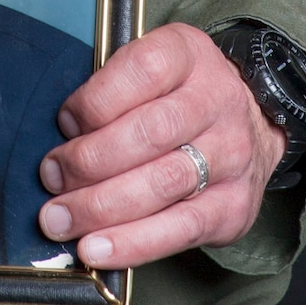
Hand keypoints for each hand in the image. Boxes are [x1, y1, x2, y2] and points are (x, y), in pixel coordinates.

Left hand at [36, 22, 286, 266]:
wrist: (253, 121)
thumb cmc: (178, 93)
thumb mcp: (150, 66)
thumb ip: (110, 89)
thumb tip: (63, 136)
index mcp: (187, 54)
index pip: (142, 71)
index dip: (96, 100)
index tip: (64, 123)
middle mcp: (217, 100)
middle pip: (149, 133)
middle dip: (90, 161)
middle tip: (52, 177)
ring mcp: (231, 155)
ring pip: (162, 184)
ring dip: (101, 207)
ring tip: (60, 218)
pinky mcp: (234, 205)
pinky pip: (180, 229)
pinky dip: (133, 244)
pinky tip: (97, 250)